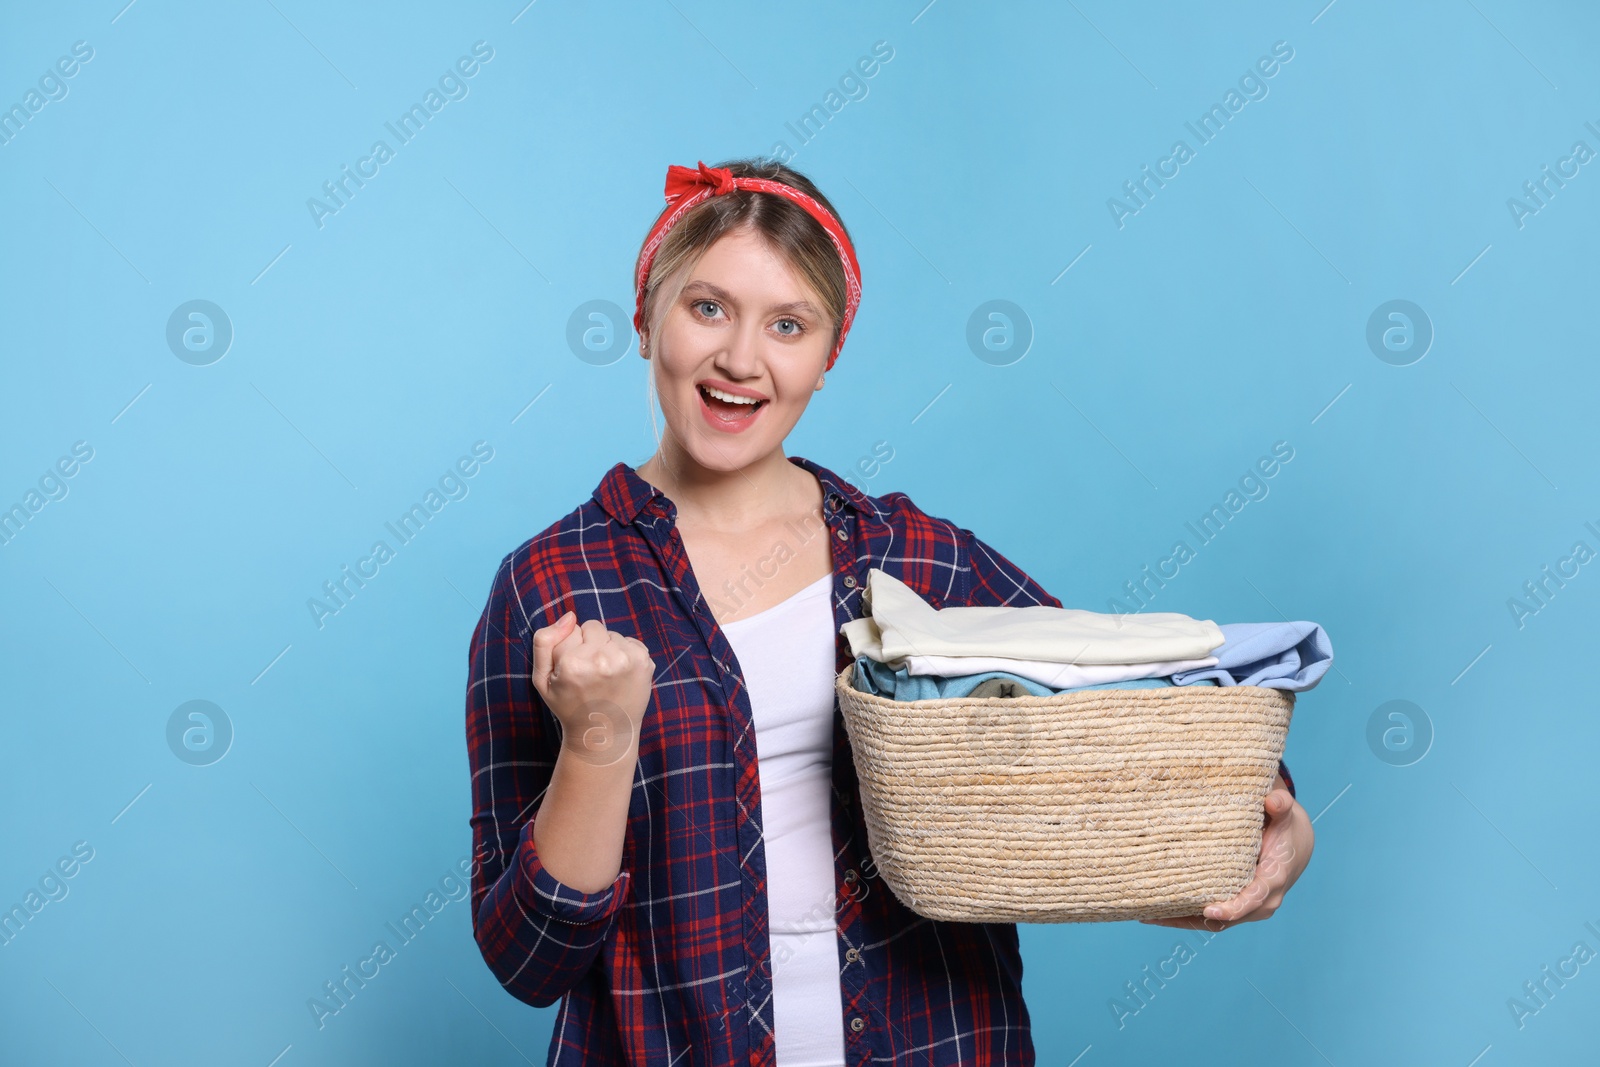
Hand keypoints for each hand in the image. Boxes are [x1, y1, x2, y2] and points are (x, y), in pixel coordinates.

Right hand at [531, 611, 655, 766]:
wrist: (604, 733)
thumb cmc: (570, 706)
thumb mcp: (542, 679)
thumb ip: (544, 641)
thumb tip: (569, 616)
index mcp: (572, 663)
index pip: (571, 629)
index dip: (570, 648)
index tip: (574, 671)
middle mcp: (601, 659)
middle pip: (593, 627)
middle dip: (590, 644)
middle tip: (590, 673)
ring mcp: (625, 660)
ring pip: (612, 634)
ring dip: (608, 649)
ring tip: (606, 677)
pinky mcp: (643, 661)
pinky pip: (629, 641)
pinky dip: (625, 654)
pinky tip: (620, 675)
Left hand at [1139, 773, 1311, 931]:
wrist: (1292, 849)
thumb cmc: (1284, 830)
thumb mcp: (1285, 816)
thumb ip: (1280, 806)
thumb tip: (1272, 799)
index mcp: (1272, 880)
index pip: (1253, 898)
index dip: (1233, 907)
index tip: (1210, 909)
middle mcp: (1262, 902)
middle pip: (1227, 918)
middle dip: (1194, 918)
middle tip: (1157, 914)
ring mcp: (1247, 909)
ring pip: (1215, 923)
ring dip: (1182, 922)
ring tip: (1147, 915)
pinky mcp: (1235, 908)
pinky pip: (1209, 920)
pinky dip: (1185, 918)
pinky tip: (1155, 913)